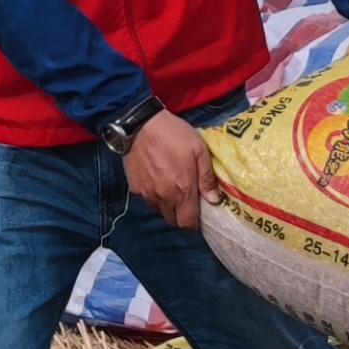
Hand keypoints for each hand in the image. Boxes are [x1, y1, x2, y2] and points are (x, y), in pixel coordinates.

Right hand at [122, 112, 213, 230]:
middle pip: (173, 221)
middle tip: (187, 203)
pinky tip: (157, 181)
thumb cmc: (174, 135)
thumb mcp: (199, 150)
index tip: (198, 214)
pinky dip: (154, 197)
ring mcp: (147, 194)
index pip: (188, 223)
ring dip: (168, 207)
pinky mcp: (135, 188)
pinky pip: (148, 200)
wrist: (141, 125)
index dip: (195, 223)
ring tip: (172, 190)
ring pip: (160, 212)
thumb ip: (207, 178)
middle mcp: (164, 198)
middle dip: (182, 216)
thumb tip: (213, 200)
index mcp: (183, 190)